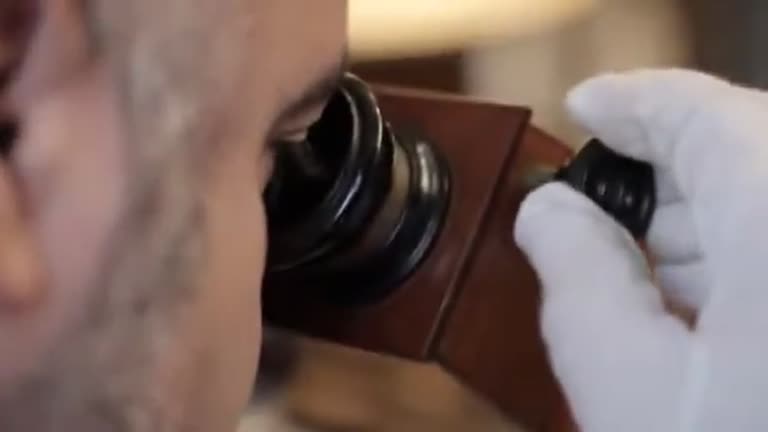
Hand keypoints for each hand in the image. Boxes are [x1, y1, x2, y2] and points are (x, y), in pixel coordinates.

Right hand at [514, 69, 767, 431]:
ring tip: (647, 286)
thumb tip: (548, 211)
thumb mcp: (630, 393)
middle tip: (596, 225)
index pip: (703, 115)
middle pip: (746, 154)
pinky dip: (751, 263)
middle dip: (662, 183)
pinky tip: (710, 317)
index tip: (584, 107)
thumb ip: (576, 280)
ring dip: (707, 228)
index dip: (632, 101)